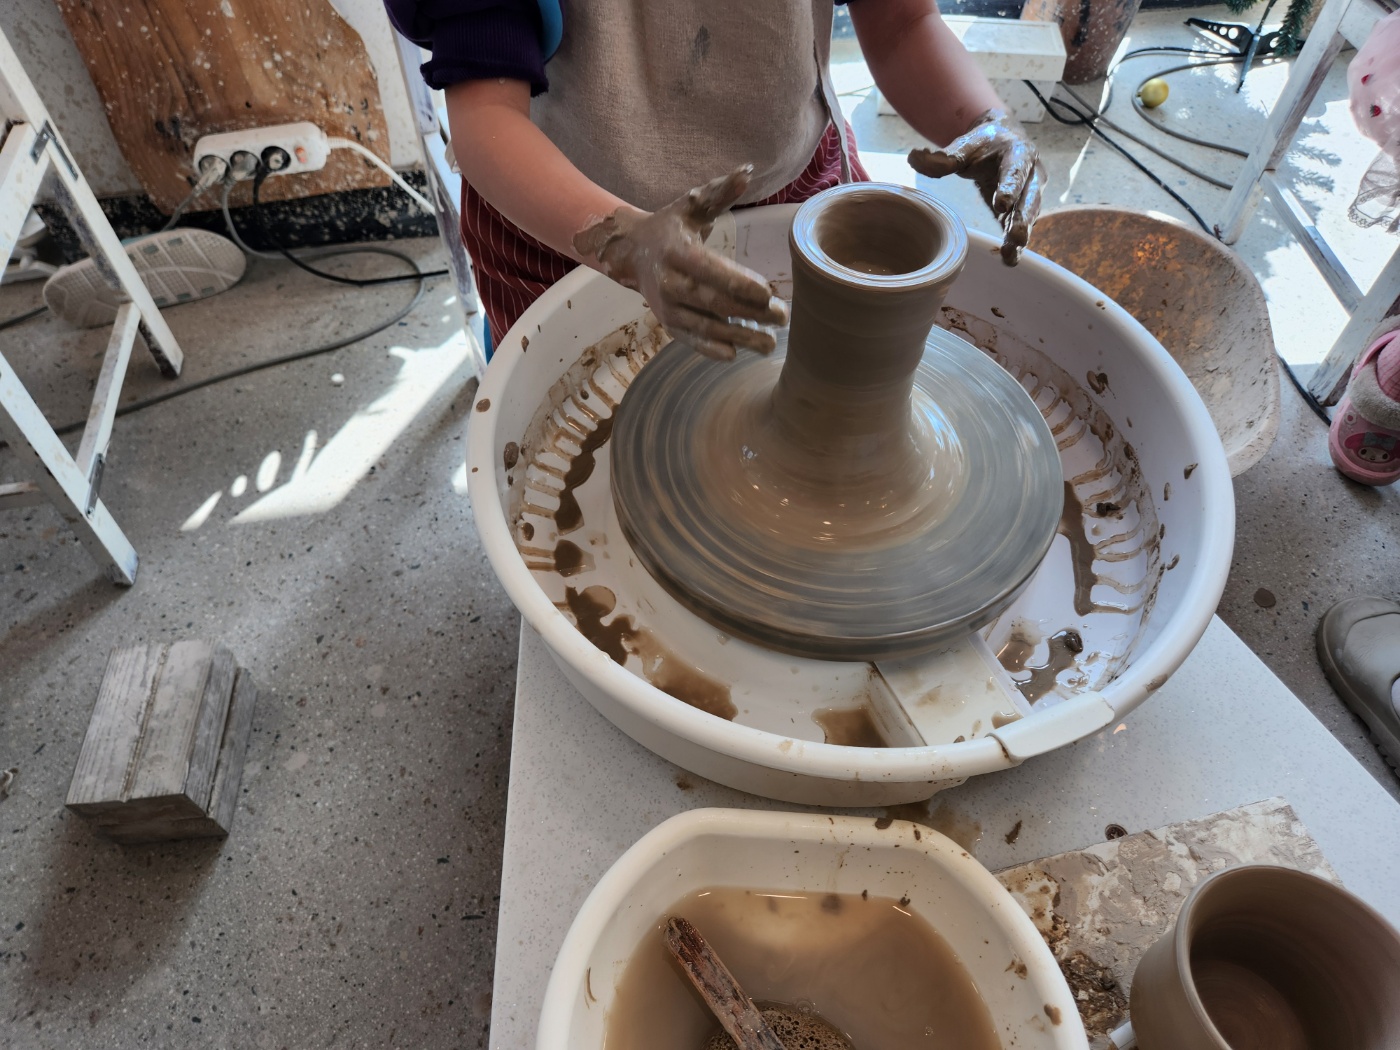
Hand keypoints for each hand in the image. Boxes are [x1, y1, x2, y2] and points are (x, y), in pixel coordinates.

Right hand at [573, 166, 788, 360]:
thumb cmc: (671, 227)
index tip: (768, 293)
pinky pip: (692, 340)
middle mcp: (670, 283)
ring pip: (707, 327)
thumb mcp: (691, 205)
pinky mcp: (668, 325)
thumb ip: (720, 192)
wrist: (631, 253)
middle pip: (715, 303)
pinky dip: (713, 350)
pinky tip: (737, 353)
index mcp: (676, 252)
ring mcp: (667, 308)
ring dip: (740, 337)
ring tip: (770, 343)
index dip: (740, 284)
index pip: (711, 272)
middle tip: (783, 317)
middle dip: (751, 313)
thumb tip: (747, 172)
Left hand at [908, 109, 1044, 264]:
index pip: (1015, 172)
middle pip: (1029, 199)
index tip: (1001, 204)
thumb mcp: (965, 146)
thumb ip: (943, 157)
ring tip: (1011, 255)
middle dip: (1023, 219)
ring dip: (1020, 235)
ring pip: (1028, 216)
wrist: (1001, 139)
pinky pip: (1019, 226)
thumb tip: (915, 158)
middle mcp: (1031, 175)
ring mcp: (1029, 194)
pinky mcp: (1021, 209)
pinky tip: (1009, 259)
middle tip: (1017, 237)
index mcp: (1019, 154)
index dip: (1010, 188)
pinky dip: (1015, 244)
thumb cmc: (983, 145)